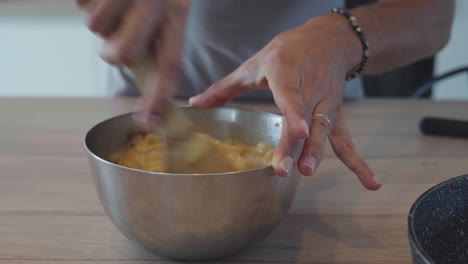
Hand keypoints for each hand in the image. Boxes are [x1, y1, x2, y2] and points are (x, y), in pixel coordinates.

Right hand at [76, 0, 188, 127]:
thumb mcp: (169, 2)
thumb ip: (157, 37)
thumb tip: (137, 71)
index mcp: (177, 10)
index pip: (170, 63)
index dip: (158, 96)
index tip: (149, 121)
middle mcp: (155, 2)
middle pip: (120, 54)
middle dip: (112, 48)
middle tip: (119, 27)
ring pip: (95, 28)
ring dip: (99, 15)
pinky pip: (81, 4)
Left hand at [189, 15, 380, 189]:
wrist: (328, 39)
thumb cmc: (287, 52)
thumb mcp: (255, 63)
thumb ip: (226, 87)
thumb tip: (194, 104)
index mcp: (287, 73)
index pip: (291, 95)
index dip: (295, 113)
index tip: (298, 131)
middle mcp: (310, 90)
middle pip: (305, 122)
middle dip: (296, 147)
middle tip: (286, 170)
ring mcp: (326, 104)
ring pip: (324, 132)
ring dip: (317, 154)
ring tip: (308, 172)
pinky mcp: (335, 115)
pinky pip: (346, 141)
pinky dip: (358, 163)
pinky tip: (371, 183)